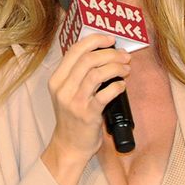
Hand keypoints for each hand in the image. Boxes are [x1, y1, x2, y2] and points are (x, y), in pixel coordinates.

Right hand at [41, 33, 130, 182]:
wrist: (69, 146)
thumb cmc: (73, 117)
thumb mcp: (69, 92)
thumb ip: (79, 74)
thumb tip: (104, 53)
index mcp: (57, 79)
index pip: (75, 50)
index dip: (95, 40)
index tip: (110, 39)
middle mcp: (62, 88)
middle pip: (89, 59)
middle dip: (111, 53)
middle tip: (125, 56)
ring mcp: (74, 101)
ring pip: (97, 73)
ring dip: (116, 67)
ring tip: (127, 69)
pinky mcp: (87, 114)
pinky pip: (105, 94)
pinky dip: (118, 86)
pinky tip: (123, 86)